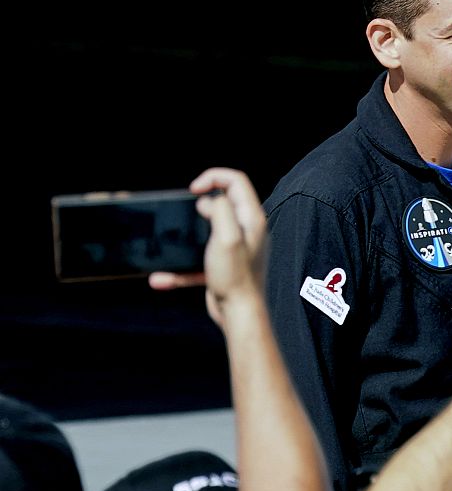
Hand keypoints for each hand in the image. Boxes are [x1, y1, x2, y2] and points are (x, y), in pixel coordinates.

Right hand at [148, 167, 267, 326]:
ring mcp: (234, 249)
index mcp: (250, 219)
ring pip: (205, 233)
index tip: (193, 189)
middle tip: (184, 209)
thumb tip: (208, 201)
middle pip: (223, 203)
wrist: (239, 314)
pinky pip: (197, 262)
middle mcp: (245, 231)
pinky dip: (180, 269)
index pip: (236, 181)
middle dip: (199, 203)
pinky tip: (161, 278)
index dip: (213, 177)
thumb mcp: (227, 236)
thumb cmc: (236, 276)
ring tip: (171, 242)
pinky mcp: (222, 266)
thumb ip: (220, 210)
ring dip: (185, 238)